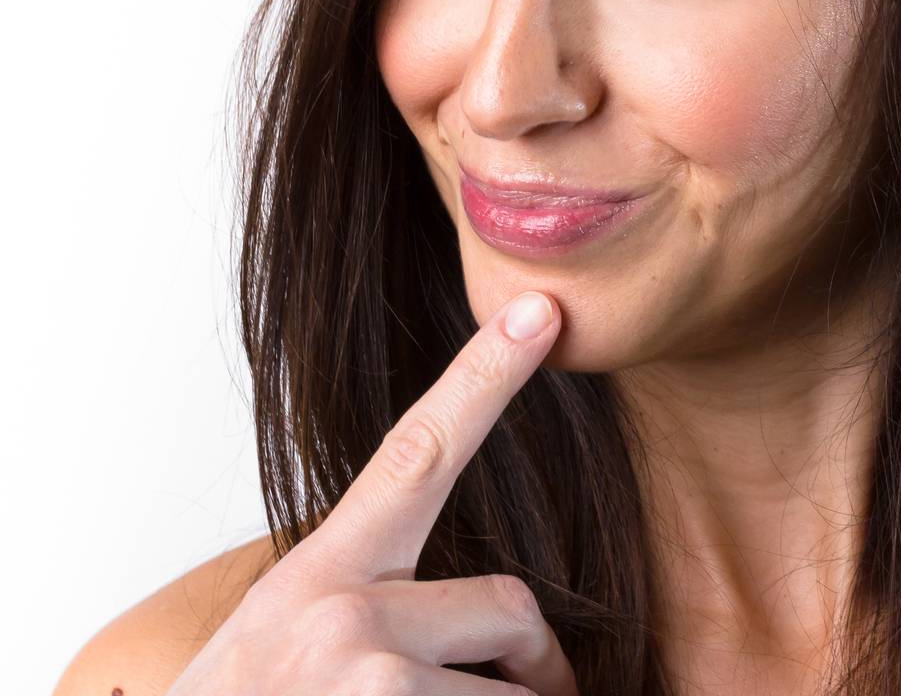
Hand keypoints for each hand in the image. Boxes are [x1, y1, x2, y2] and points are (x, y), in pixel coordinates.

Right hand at [168, 289, 577, 694]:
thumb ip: (381, 611)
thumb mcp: (288, 651)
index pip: (418, 451)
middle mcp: (342, 616)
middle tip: (520, 695)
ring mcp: (366, 680)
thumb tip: (508, 623)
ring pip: (520, 693)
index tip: (540, 313)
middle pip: (513, 607)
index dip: (484, 375)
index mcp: (320, 578)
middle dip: (532, 666)